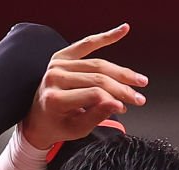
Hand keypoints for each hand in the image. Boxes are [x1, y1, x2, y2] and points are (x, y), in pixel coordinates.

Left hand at [22, 24, 148, 149]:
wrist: (39, 117)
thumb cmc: (58, 125)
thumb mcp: (77, 129)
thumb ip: (96, 117)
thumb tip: (118, 104)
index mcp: (54, 99)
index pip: (93, 95)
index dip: (113, 100)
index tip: (125, 107)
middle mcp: (54, 78)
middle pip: (97, 78)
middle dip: (122, 88)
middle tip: (139, 97)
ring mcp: (56, 65)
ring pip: (98, 64)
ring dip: (121, 72)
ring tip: (139, 81)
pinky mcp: (61, 56)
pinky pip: (86, 44)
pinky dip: (105, 37)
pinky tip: (122, 30)